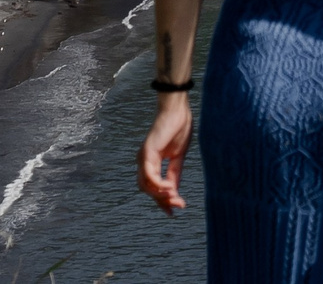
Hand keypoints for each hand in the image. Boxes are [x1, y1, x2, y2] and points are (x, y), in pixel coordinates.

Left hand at [138, 96, 192, 213]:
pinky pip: (149, 174)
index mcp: (152, 162)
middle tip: (178, 205)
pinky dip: (158, 184)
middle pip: (147, 189)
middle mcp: (144, 161)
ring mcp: (143, 157)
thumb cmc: (179, 128)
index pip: (154, 187)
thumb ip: (174, 174)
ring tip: (175, 196)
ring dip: (159, 194)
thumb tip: (174, 192)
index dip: (162, 201)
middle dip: (162, 200)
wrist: (178, 110)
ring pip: (145, 185)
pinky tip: (170, 187)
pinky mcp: (147, 152)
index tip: (174, 212)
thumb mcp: (179, 157)